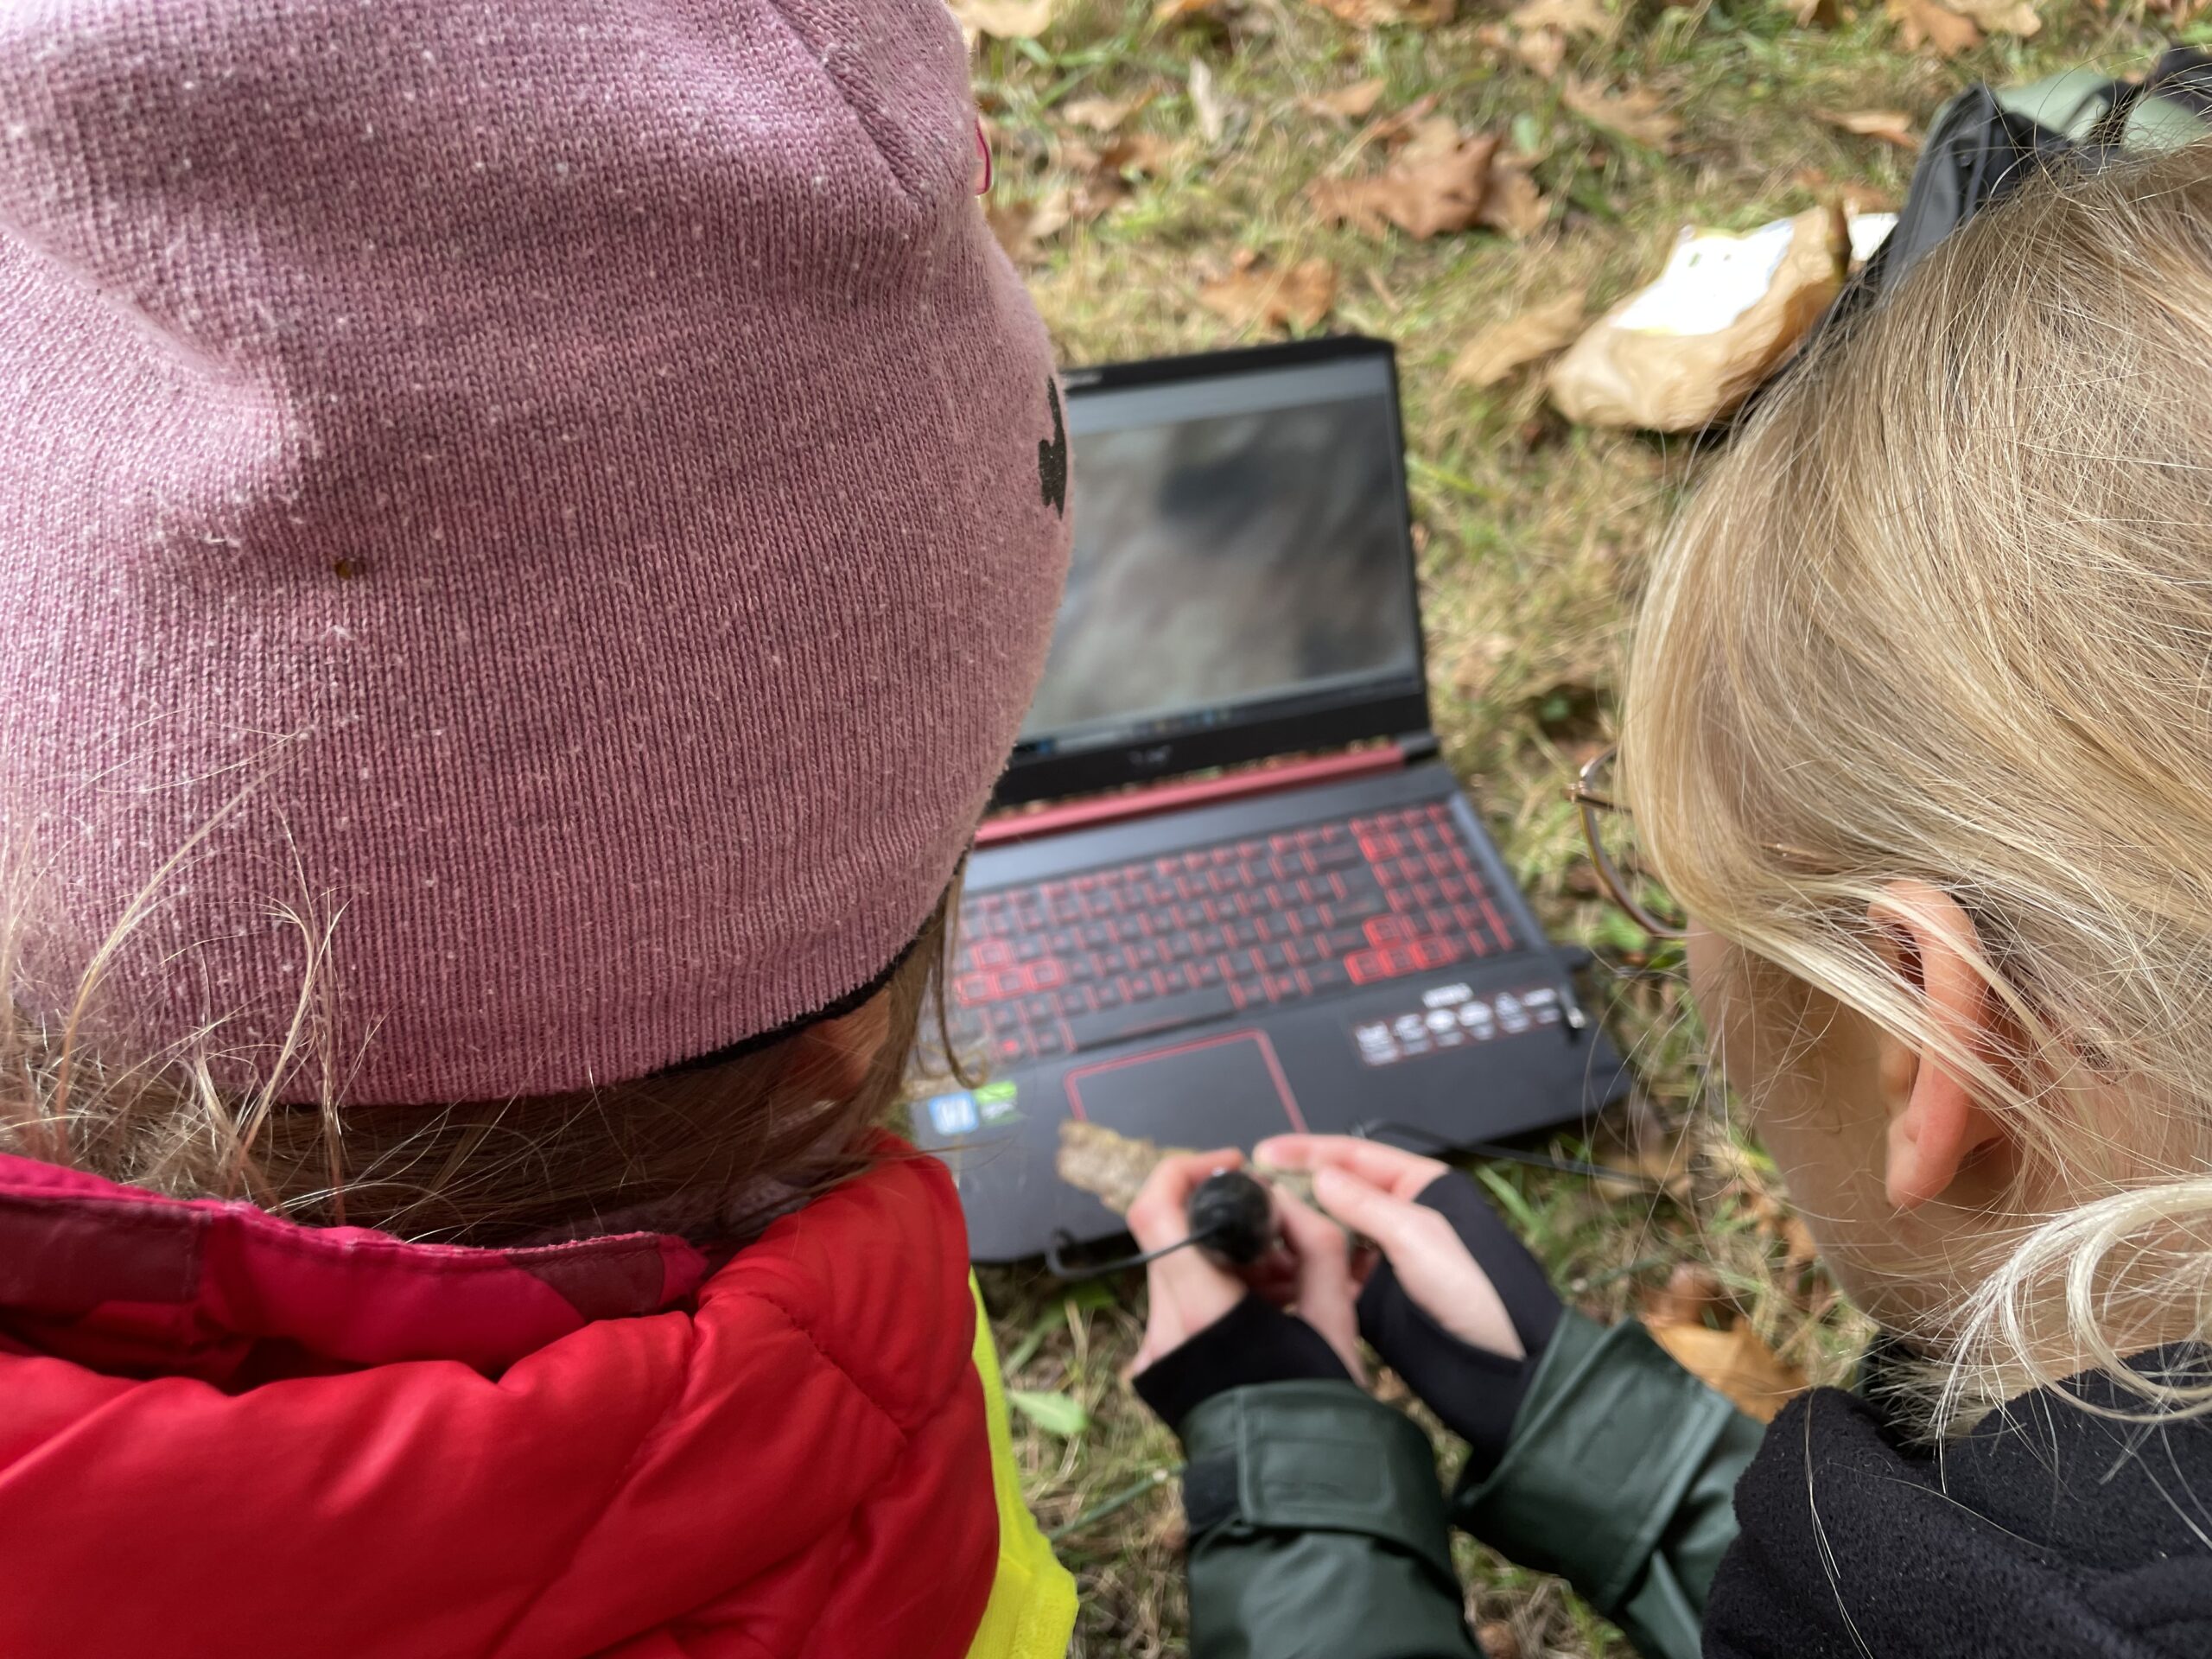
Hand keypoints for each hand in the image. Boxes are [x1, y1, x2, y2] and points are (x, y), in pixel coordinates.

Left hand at [1126, 1147, 1364, 1382]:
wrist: (1298, 1490)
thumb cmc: (1319, 1405)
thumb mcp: (1334, 1316)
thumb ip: (1314, 1243)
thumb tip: (1287, 1203)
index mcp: (1198, 1306)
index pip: (1154, 1208)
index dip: (1185, 1170)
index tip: (1231, 1166)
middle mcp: (1161, 1326)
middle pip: (1181, 1244)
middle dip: (1233, 1231)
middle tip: (1286, 1249)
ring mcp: (1153, 1352)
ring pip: (1184, 1276)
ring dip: (1231, 1267)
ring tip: (1290, 1288)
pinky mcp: (1157, 1371)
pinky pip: (1183, 1311)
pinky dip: (1222, 1300)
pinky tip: (1270, 1316)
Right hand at [1257, 1135, 1564, 1478]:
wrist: (1504, 1370)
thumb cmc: (1470, 1290)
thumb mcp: (1418, 1238)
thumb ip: (1365, 1205)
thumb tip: (1317, 1175)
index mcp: (1422, 1186)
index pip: (1356, 1156)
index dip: (1308, 1151)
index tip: (1261, 1152)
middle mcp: (1403, 1216)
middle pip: (1339, 1192)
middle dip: (1296, 1190)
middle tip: (1248, 1193)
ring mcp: (1388, 1258)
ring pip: (1332, 1234)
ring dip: (1297, 1230)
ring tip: (1252, 1231)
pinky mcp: (1376, 1297)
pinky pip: (1334, 1274)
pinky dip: (1307, 1269)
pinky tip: (1273, 1268)